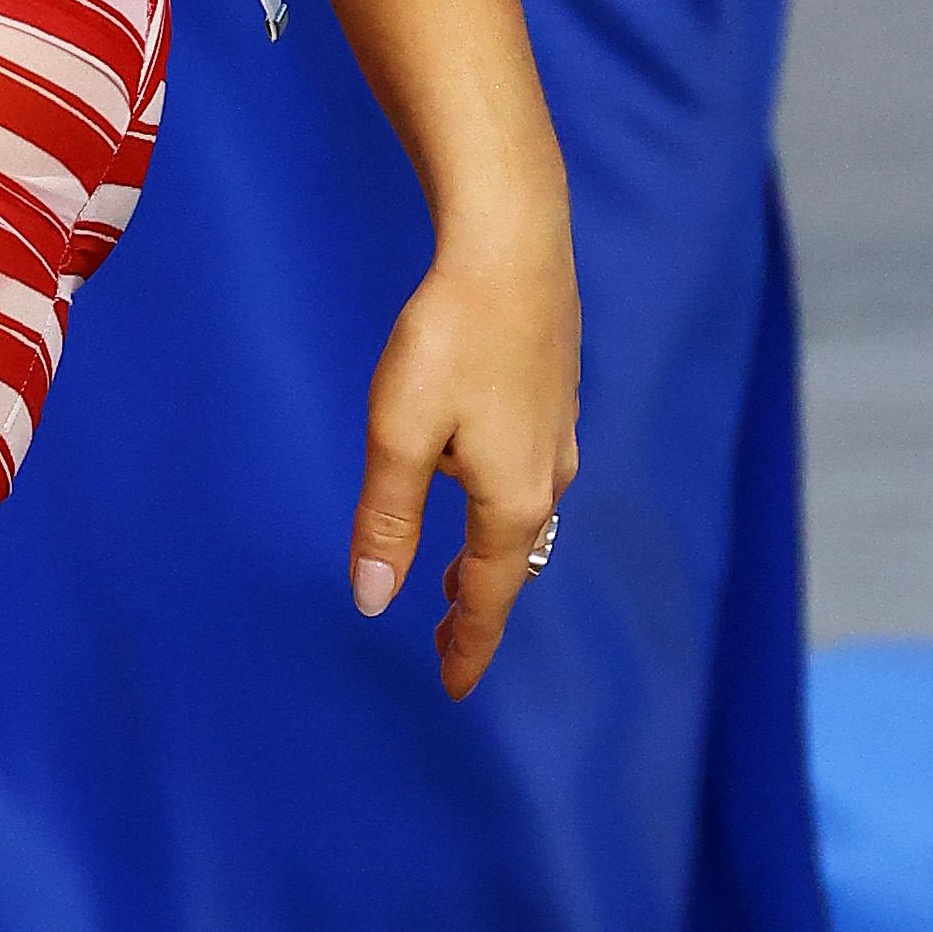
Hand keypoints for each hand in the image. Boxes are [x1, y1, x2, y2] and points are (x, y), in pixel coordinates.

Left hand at [349, 203, 582, 702]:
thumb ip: (386, 520)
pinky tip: (481, 490)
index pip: (484, 597)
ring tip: (454, 579)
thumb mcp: (400, 435)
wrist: (512, 243)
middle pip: (511, 565)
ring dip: (491, 559)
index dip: (466, 646)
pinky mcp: (554, 398)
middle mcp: (546, 477)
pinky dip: (503, 512)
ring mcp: (557, 436)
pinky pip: (530, 480)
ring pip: (524, 521)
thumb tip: (374, 600)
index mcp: (510, 499)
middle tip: (445, 642)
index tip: (451, 688)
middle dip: (477, 607)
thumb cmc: (450, 335)